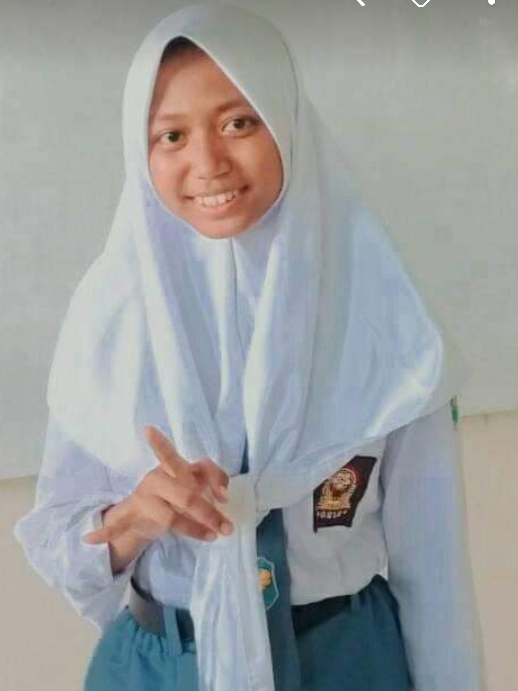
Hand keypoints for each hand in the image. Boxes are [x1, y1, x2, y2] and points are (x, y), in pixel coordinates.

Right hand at [82, 425, 233, 545]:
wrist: (146, 511)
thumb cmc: (176, 490)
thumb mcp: (193, 481)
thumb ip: (212, 480)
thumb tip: (224, 496)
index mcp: (169, 467)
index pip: (169, 454)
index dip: (161, 444)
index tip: (147, 430)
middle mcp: (155, 479)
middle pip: (185, 495)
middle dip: (209, 512)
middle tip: (226, 526)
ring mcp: (143, 498)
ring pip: (170, 517)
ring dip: (193, 530)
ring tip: (213, 536)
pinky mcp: (131, 516)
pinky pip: (117, 524)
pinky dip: (103, 533)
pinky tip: (90, 538)